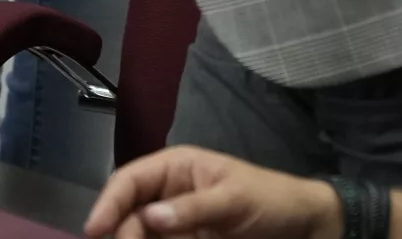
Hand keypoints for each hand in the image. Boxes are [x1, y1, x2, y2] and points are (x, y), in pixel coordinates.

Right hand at [86, 148, 344, 238]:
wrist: (306, 228)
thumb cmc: (271, 200)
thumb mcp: (234, 199)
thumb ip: (193, 209)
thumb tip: (149, 218)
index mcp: (176, 169)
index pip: (131, 181)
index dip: (109, 202)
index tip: (95, 229)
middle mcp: (169, 195)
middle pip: (129, 215)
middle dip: (121, 233)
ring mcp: (176, 225)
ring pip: (140, 235)